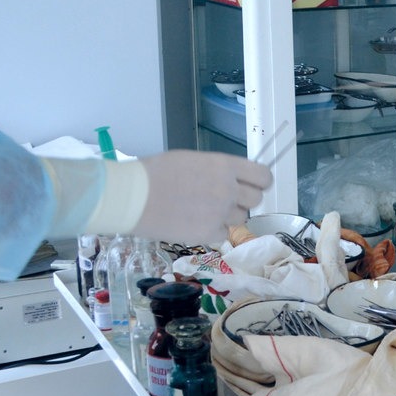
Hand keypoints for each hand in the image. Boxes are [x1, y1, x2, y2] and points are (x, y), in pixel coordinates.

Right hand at [133, 150, 272, 245]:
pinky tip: (194, 222)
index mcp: (225, 166)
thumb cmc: (155, 173)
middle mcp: (228, 189)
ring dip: (227, 216)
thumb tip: (231, 180)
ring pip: (240, 219)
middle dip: (243, 200)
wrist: (132, 196)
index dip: (260, 182)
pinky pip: (223, 234)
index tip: (253, 185)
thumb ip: (218, 171)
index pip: (263, 176)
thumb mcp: (193, 161)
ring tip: (203, 210)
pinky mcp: (208, 233)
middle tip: (225, 200)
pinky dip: (213, 231)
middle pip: (256, 199)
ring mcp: (220, 213)